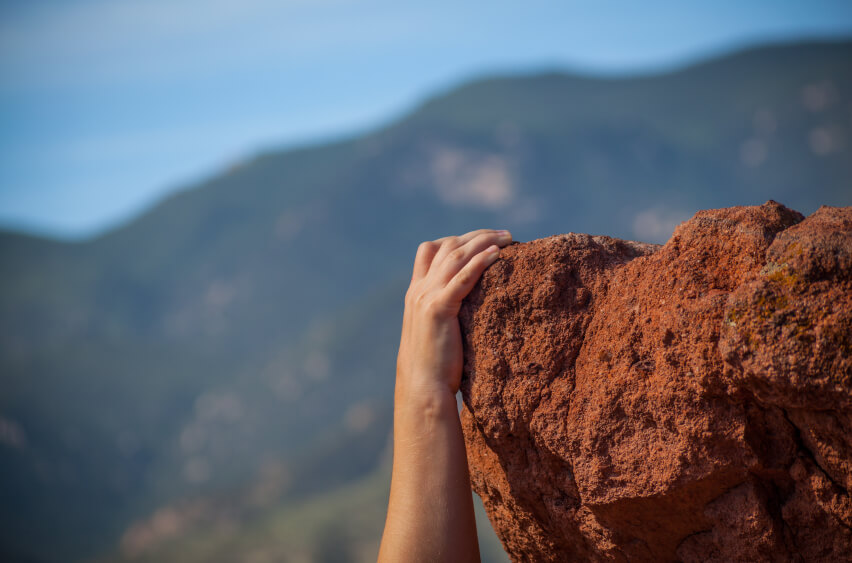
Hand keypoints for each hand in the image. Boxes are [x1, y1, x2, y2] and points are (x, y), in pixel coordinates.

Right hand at [396, 229, 512, 398]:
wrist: (422, 386)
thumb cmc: (433, 365)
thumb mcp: (434, 331)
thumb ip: (444, 313)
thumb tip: (468, 309)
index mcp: (415, 292)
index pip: (429, 250)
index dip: (457, 239)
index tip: (482, 239)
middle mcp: (418, 289)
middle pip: (447, 246)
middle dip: (477, 236)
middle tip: (505, 234)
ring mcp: (426, 297)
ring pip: (456, 256)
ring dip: (484, 242)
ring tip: (508, 237)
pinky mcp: (439, 309)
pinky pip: (462, 277)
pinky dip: (480, 261)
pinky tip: (497, 255)